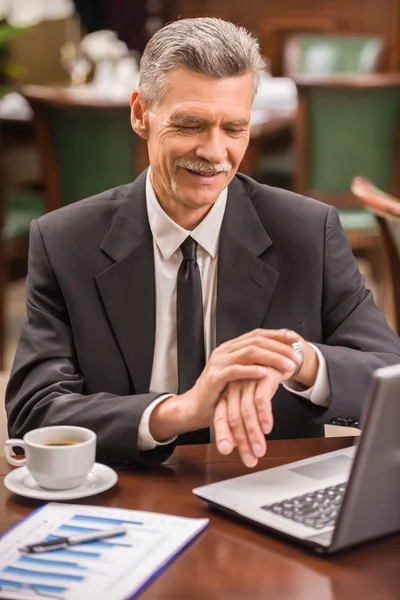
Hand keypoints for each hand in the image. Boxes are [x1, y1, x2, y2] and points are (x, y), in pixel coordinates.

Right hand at [149, 329, 302, 441]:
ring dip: (271, 358)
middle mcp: (225, 351)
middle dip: (279, 348)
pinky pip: (235, 370)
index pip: (258, 334)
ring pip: (248, 353)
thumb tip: (280, 358)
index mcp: (232, 347)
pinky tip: (264, 373)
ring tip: (287, 365)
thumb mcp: (239, 375)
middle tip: (296, 357)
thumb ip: (254, 364)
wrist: (195, 407)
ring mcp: (219, 363)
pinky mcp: (214, 378)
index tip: (296, 339)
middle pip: (256, 341)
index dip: (278, 335)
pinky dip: (251, 371)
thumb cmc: (219, 393)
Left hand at [213, 335, 318, 467]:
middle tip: (250, 459)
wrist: (282, 354)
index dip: (223, 435)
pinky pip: (260, 398)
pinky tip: (268, 427)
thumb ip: (244, 417)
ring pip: (247, 412)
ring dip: (254, 434)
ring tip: (260, 450)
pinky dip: (264, 415)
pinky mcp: (262, 375)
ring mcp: (247, 380)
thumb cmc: (265, 377)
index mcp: (228, 391)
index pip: (220, 416)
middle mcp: (234, 386)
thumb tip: (239, 442)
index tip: (226, 452)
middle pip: (233, 418)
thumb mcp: (251, 397)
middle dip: (242, 442)